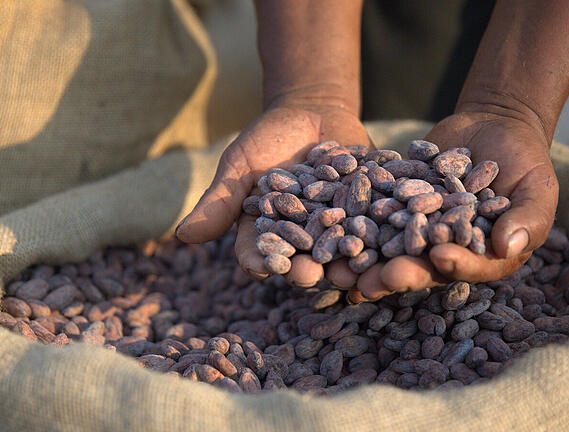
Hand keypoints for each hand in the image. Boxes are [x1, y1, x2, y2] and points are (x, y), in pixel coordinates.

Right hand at [176, 102, 372, 286]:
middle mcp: (304, 240)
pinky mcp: (370, 212)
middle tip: (312, 275)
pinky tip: (387, 234)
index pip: (259, 254)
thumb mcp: (239, 165)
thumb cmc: (267, 140)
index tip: (262, 268)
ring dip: (346, 260)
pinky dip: (381, 229)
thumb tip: (182, 235)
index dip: (260, 261)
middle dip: (307, 268)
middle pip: (303, 259)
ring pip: (341, 249)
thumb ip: (218, 201)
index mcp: (269, 235)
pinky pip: (376, 223)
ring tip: (351, 265)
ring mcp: (339, 228)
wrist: (313, 111)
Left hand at [350, 110, 558, 301]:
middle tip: (374, 281)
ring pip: (391, 250)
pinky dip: (354, 223)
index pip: (470, 267)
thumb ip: (528, 219)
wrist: (493, 124)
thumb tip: (508, 247)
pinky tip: (331, 228)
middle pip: (423, 267)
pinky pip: (374, 217)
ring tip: (341, 271)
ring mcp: (419, 230)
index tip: (439, 257)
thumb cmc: (525, 159)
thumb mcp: (536, 187)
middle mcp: (448, 250)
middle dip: (399, 273)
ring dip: (366, 262)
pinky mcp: (396, 207)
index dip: (455, 265)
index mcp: (485, 256)